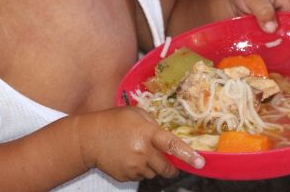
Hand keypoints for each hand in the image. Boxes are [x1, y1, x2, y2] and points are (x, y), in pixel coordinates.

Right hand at [75, 107, 204, 181]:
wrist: (88, 138)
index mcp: (146, 133)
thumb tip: (167, 136)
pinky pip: (141, 176)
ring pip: (154, 173)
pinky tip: (129, 157)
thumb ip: (153, 123)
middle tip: (167, 159)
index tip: (200, 162)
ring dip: (153, 166)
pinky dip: (140, 169)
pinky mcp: (126, 176)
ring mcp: (134, 166)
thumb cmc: (113, 121)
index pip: (172, 144)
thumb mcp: (135, 113)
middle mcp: (142, 152)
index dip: (187, 154)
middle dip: (171, 166)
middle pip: (167, 167)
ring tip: (138, 152)